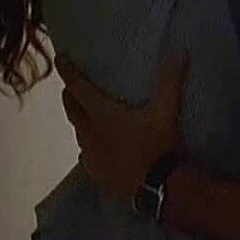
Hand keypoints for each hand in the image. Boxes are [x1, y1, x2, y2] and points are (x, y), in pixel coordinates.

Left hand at [56, 52, 188, 203]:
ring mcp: (91, 154)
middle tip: (70, 88)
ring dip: (79, 121)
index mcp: (102, 113)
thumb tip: (179, 51)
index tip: (60, 59)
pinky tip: (94, 149)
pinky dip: (88, 146)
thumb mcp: (166, 111)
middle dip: (69, 96)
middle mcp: (89, 132)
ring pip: (78, 132)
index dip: (68, 71)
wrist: (157, 188)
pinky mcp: (96, 173)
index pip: (78, 87)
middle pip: (72, 109)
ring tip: (84, 116)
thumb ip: (169, 81)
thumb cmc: (158, 146)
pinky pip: (86, 155)